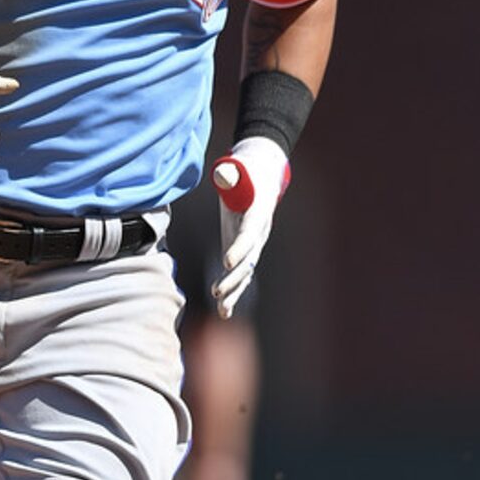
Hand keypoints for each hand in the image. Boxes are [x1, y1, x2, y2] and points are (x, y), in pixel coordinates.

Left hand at [210, 135, 289, 317]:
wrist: (262, 175)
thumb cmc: (246, 171)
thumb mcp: (238, 167)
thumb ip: (230, 172)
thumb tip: (223, 174)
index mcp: (258, 213)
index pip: (249, 233)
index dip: (240, 248)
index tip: (226, 261)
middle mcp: (259, 232)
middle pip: (249, 259)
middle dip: (233, 277)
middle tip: (217, 291)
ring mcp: (252, 243)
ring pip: (245, 272)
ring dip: (233, 291)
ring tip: (221, 308)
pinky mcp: (243, 249)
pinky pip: (239, 273)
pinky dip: (233, 292)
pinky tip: (223, 312)